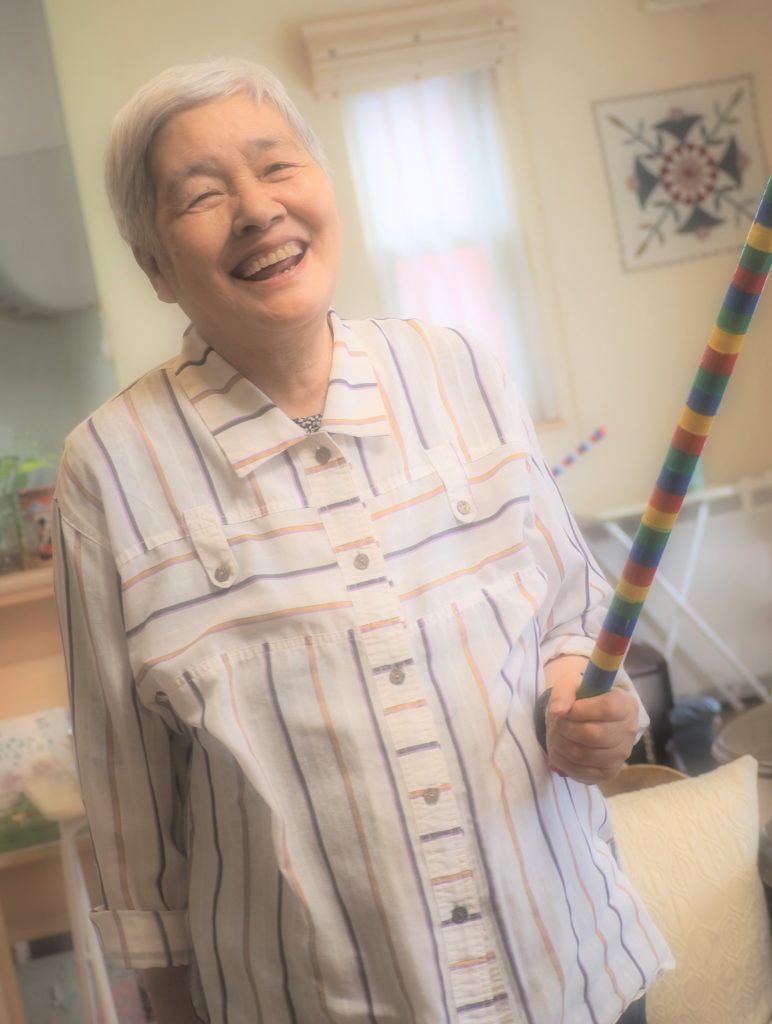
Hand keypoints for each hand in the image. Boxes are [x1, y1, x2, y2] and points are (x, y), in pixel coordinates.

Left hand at [544, 656, 638, 783]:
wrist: (586, 718)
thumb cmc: (581, 700)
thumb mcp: (570, 686)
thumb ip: (563, 693)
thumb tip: (558, 710)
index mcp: (625, 704)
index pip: (608, 708)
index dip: (581, 710)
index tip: (567, 709)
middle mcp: (629, 731)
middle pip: (594, 735)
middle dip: (565, 729)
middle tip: (556, 723)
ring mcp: (621, 755)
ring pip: (585, 755)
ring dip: (560, 745)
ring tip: (555, 735)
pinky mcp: (608, 772)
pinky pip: (582, 773)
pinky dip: (563, 762)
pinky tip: (559, 750)